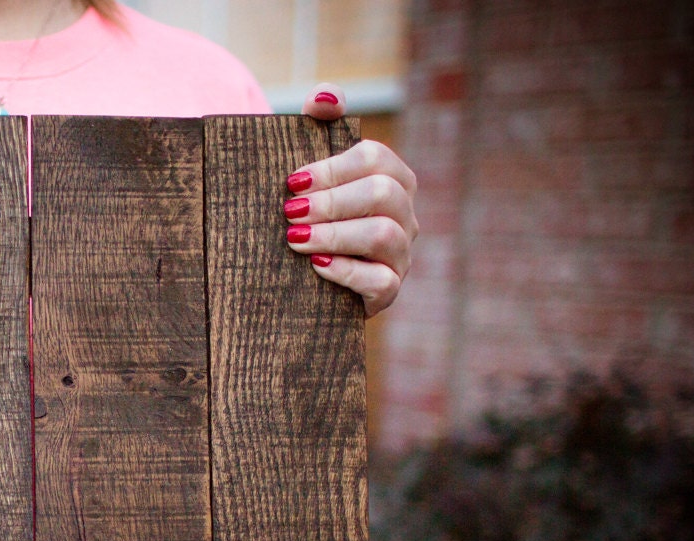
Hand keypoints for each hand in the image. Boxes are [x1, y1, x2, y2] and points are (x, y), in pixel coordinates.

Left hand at [290, 83, 418, 316]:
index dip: (333, 167)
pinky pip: (381, 281)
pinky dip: (347, 272)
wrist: (307, 278)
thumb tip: (325, 96)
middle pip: (381, 193)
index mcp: (391, 178)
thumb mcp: (312, 174)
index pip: (375, 159)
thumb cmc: (312, 216)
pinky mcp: (388, 290)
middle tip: (290, 212)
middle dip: (331, 201)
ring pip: (384, 235)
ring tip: (295, 239)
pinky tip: (317, 266)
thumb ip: (319, 128)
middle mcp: (403, 214)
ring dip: (335, 235)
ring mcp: (401, 254)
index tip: (292, 182)